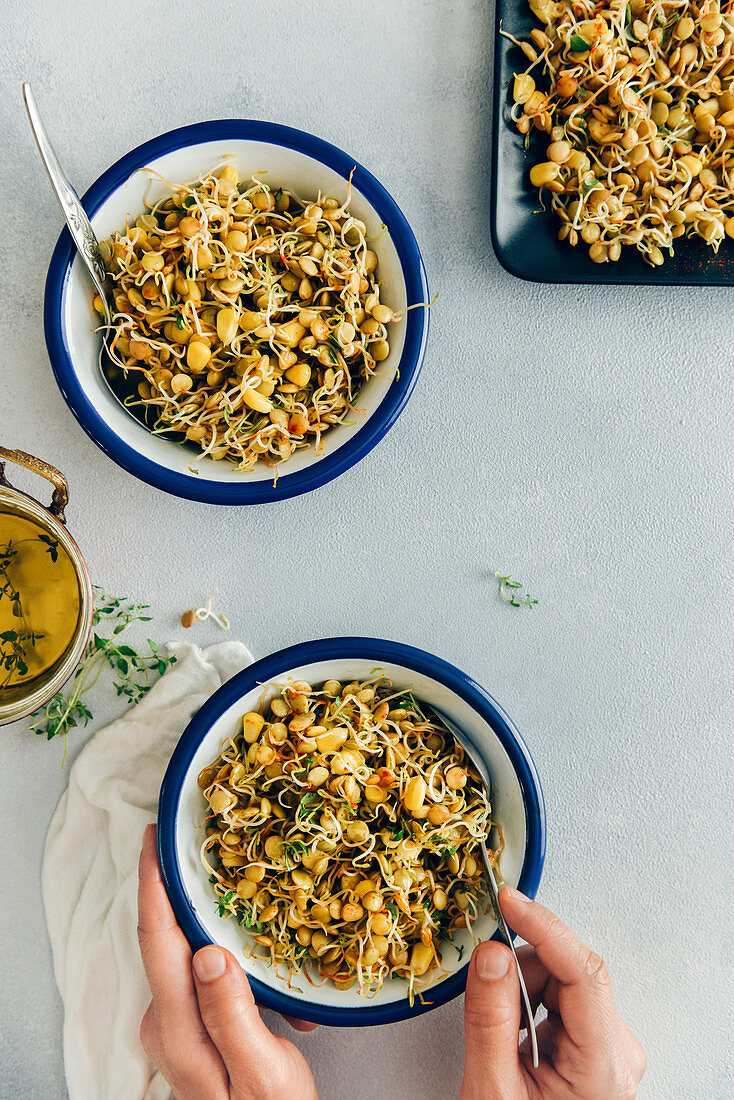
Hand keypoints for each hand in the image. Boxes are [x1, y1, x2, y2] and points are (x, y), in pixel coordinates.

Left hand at [137, 824, 318, 1099]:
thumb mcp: (262, 1071)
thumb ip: (233, 1013)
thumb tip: (209, 951)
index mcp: (176, 1027)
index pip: (157, 938)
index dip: (152, 882)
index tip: (152, 837)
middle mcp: (166, 1024)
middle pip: (169, 939)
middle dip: (185, 889)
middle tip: (204, 844)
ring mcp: (176, 1029)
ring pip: (193, 957)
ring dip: (224, 931)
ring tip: (259, 908)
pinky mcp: (192, 1032)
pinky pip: (208, 980)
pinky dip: (239, 968)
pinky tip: (275, 985)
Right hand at [461, 888, 645, 1099]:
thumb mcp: (491, 1088)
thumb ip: (489, 1018)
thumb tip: (491, 953)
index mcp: (604, 1066)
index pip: (583, 972)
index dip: (544, 928)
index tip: (509, 901)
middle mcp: (618, 1052)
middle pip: (568, 974)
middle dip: (520, 975)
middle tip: (486, 1000)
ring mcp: (609, 1050)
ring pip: (560, 983)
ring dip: (522, 994)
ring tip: (502, 1040)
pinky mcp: (594, 1048)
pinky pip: (559, 1002)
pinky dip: (528, 1009)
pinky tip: (514, 1042)